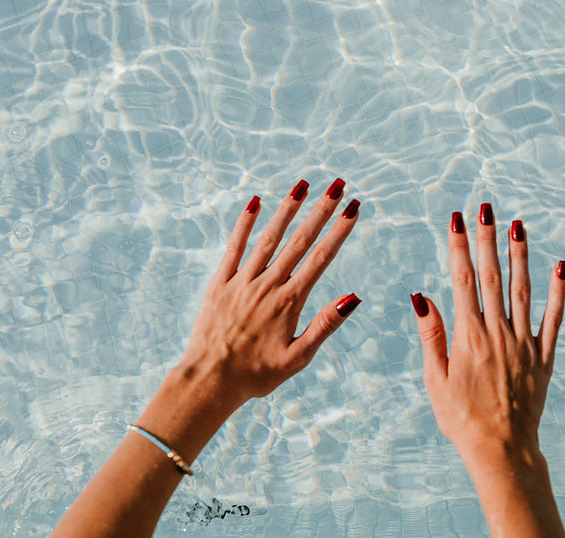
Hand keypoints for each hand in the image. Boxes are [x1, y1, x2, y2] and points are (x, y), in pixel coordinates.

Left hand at [50, 179, 361, 537]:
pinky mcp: (221, 282)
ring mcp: (243, 280)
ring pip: (269, 236)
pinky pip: (234, 246)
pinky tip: (254, 202)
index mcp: (290, 301)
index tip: (354, 208)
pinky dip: (245, 223)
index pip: (322, 257)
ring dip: (288, 208)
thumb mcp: (298, 358)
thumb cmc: (256, 375)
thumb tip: (353, 297)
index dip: (340, 230)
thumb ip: (325, 325)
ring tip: (303, 184)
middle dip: (321, 210)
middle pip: (300, 239)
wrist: (210, 380)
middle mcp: (268, 284)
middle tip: (338, 185)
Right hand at [412, 204, 564, 466]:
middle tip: (486, 208)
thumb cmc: (461, 419)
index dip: (459, 246)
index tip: (456, 219)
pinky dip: (558, 291)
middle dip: (487, 239)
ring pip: (523, 289)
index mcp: (467, 336)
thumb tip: (422, 297)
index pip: (461, 279)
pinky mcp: (544, 357)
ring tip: (517, 225)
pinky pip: (554, 318)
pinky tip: (560, 266)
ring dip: (520, 254)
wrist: (501, 450)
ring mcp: (524, 343)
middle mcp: (498, 332)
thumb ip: (431, 336)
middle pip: (492, 276)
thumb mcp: (435, 379)